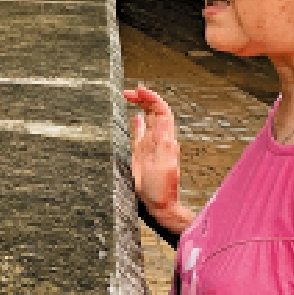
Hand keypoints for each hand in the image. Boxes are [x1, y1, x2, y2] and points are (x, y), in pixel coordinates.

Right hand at [124, 84, 192, 234]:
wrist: (159, 205)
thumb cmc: (162, 188)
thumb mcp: (164, 164)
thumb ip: (163, 141)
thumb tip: (163, 119)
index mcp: (165, 139)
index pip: (161, 111)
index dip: (152, 98)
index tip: (139, 90)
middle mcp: (159, 139)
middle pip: (154, 111)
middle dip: (143, 98)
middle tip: (128, 92)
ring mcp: (150, 146)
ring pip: (148, 119)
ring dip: (140, 106)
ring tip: (129, 96)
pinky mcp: (142, 154)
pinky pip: (140, 134)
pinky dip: (138, 124)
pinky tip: (134, 117)